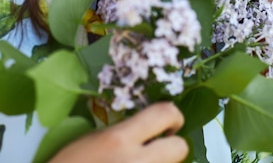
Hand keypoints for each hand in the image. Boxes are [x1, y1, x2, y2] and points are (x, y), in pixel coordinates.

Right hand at [48, 102, 188, 162]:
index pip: (164, 114)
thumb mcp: (93, 141)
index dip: (173, 115)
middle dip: (174, 145)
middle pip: (180, 147)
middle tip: (163, 147)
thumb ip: (123, 132)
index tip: (170, 122)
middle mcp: (137, 162)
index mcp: (119, 139)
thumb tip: (150, 129)